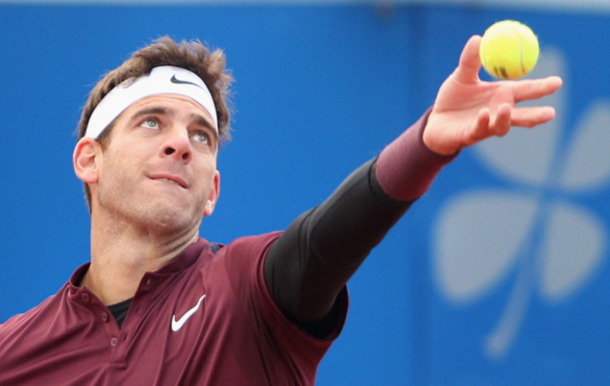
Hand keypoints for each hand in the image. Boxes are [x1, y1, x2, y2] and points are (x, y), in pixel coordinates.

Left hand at [423, 35, 562, 155]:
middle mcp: (498, 113)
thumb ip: (470, 60)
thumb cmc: (453, 100)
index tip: (558, 82)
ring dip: (505, 118)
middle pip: (522, 115)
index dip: (542, 88)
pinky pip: (479, 130)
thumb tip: (479, 39)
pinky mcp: (470, 135)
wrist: (435, 122)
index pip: (526, 91)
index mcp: (502, 96)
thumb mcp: (461, 76)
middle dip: (536, 114)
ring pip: (502, 126)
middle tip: (551, 112)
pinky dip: (483, 122)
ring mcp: (486, 126)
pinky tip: (484, 113)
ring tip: (507, 107)